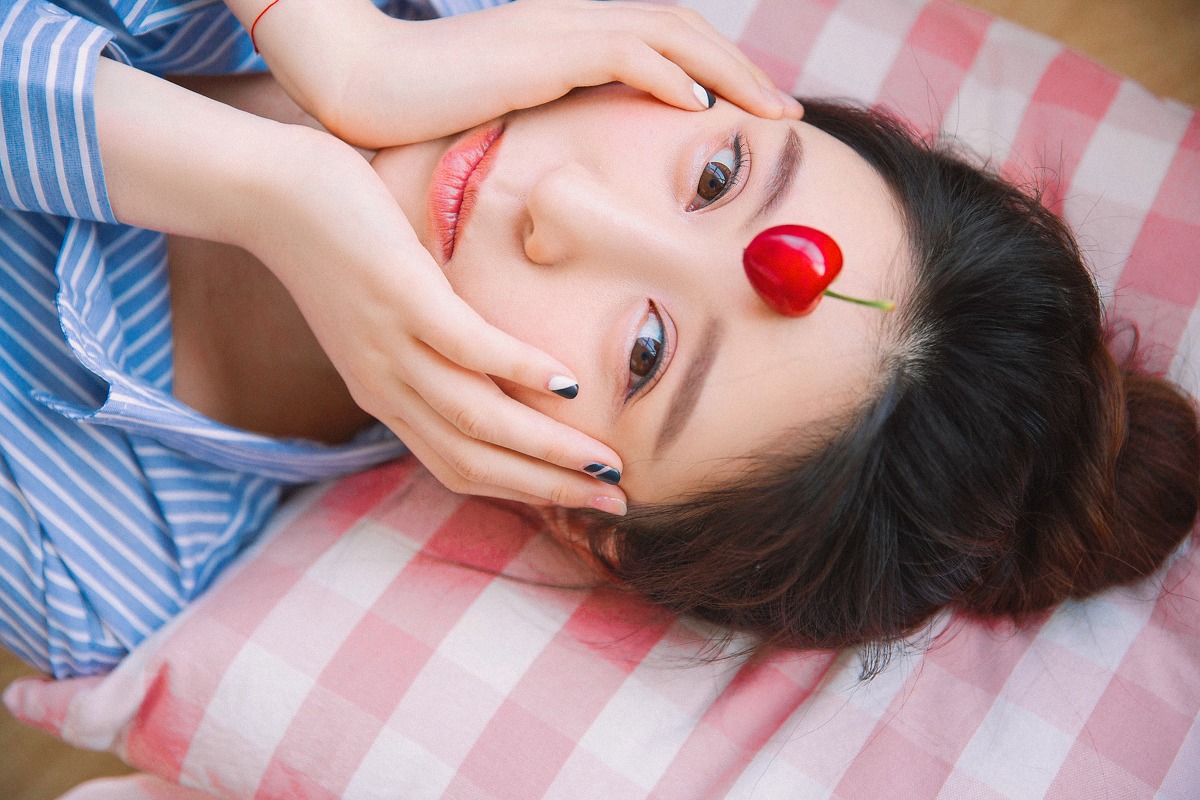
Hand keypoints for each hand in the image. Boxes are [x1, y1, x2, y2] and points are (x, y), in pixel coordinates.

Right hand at [242, 0, 802, 147]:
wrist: (358, 85)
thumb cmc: (420, 115)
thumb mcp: (502, 124)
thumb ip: (548, 134)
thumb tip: (580, 175)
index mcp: (569, 41)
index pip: (663, 43)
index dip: (718, 71)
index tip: (755, 115)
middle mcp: (572, 25)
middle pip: (682, 31)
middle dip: (744, 68)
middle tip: (790, 112)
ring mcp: (557, 34)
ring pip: (668, 35)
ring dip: (729, 70)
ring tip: (772, 111)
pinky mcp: (538, 54)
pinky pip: (621, 54)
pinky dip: (668, 75)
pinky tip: (700, 107)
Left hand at [255, 130, 628, 511]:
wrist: (264, 192)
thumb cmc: (334, 242)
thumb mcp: (382, 313)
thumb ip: (428, 344)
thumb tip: (492, 355)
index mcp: (386, 394)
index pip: (461, 467)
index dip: (524, 493)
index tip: (583, 501)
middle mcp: (388, 384)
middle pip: (475, 461)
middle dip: (549, 490)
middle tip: (615, 505)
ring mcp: (391, 343)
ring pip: (475, 417)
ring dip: (545, 448)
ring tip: (603, 463)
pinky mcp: (398, 295)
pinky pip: (466, 346)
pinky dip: (518, 369)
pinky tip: (566, 382)